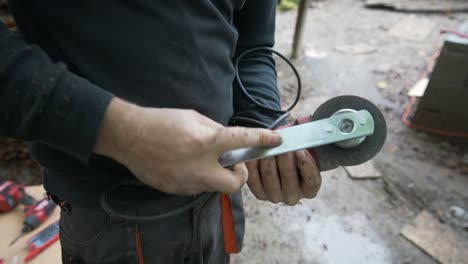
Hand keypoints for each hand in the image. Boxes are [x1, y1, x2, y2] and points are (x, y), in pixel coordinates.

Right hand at [95, 98, 281, 194]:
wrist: (128, 137)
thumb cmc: (161, 121)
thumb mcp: (193, 117)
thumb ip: (215, 131)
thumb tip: (229, 140)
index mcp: (205, 143)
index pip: (242, 141)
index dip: (262, 139)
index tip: (276, 140)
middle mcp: (199, 167)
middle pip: (235, 184)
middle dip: (240, 175)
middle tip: (233, 161)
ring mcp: (187, 183)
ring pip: (214, 185)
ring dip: (216, 173)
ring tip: (201, 157)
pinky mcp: (175, 190)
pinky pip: (196, 186)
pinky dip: (199, 176)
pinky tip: (184, 163)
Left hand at [246, 150, 320, 205]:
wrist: (279, 163)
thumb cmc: (295, 157)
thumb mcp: (303, 152)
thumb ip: (302, 148)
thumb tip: (296, 141)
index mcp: (310, 189)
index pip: (311, 179)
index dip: (306, 165)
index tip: (300, 151)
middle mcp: (293, 196)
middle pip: (288, 176)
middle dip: (284, 157)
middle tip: (280, 143)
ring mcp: (276, 197)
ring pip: (270, 176)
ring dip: (268, 158)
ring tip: (267, 144)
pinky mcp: (260, 194)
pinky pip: (254, 179)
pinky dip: (253, 164)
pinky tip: (255, 153)